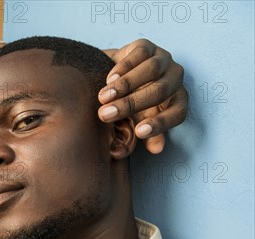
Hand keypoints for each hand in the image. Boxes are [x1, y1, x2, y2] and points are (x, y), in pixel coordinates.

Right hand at [100, 39, 187, 153]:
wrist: (117, 81)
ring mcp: (163, 60)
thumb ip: (149, 137)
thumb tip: (157, 149)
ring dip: (124, 86)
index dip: (160, 124)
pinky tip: (108, 79)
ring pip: (150, 71)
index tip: (138, 132)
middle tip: (105, 115)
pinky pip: (139, 55)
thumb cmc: (133, 108)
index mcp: (179, 102)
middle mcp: (176, 79)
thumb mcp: (139, 124)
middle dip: (130, 104)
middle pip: (159, 91)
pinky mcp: (148, 46)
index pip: (177, 113)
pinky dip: (123, 68)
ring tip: (103, 98)